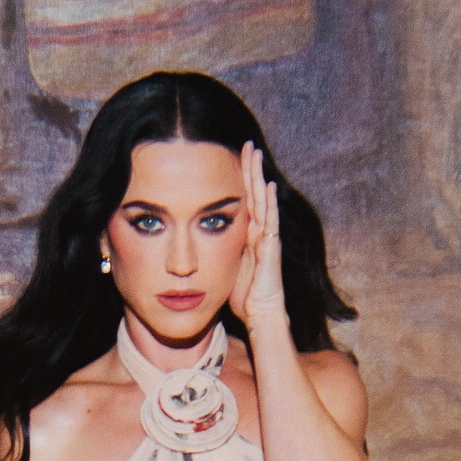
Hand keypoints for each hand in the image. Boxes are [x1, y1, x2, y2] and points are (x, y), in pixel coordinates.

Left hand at [228, 141, 285, 331]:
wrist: (261, 316)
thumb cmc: (243, 297)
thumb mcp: (223, 268)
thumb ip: (214, 253)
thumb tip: (189, 245)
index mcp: (246, 235)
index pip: (243, 200)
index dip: (238, 179)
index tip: (230, 157)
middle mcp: (259, 233)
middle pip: (254, 194)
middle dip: (249, 169)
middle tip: (245, 144)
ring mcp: (267, 239)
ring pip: (263, 201)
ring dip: (258, 177)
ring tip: (255, 154)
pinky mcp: (271, 250)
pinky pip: (271, 222)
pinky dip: (269, 204)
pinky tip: (267, 186)